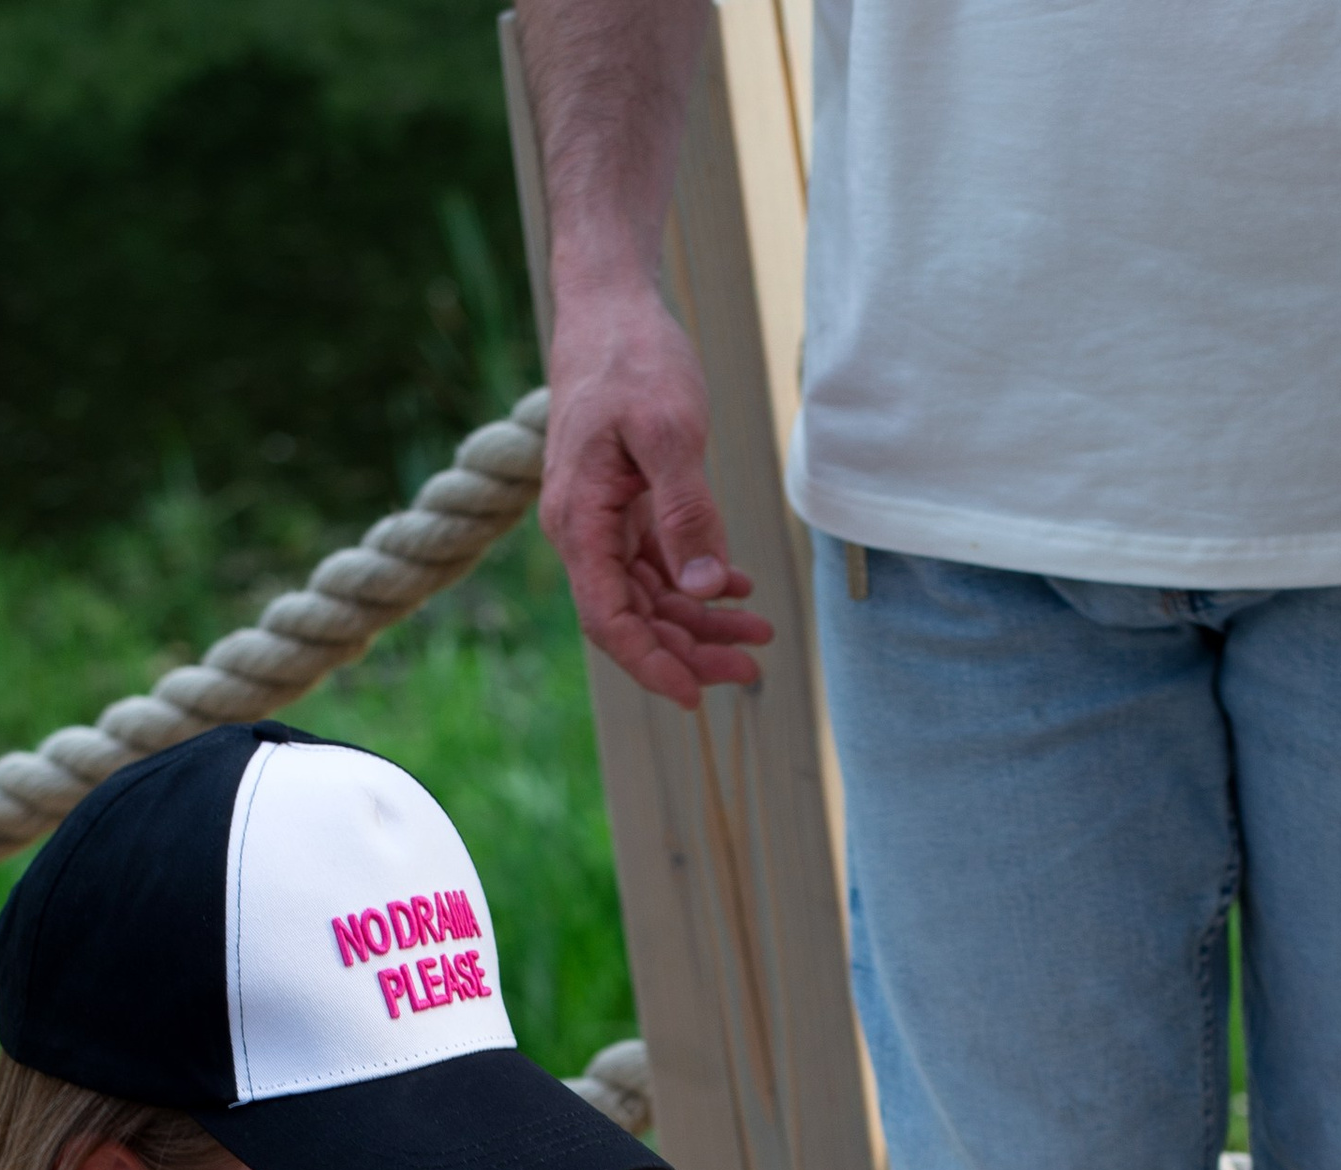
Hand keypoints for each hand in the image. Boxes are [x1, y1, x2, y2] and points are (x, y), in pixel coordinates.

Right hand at [539, 271, 775, 706]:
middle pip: (636, 619)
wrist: (611, 302)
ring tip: (760, 633)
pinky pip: (662, 562)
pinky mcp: (628, 503)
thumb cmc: (632, 357)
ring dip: (704, 620)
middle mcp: (585, 530)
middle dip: (691, 650)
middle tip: (753, 663)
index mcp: (579, 521)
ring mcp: (606, 519)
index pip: (610, 620)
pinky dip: (701, 580)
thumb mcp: (668, 431)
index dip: (652, 664)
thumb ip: (686, 512)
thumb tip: (704, 587)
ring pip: (654, 596)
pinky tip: (741, 589)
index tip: (696, 696)